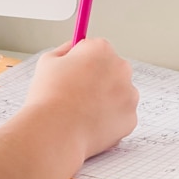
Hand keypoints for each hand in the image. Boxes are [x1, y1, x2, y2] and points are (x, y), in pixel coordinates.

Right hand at [24, 38, 138, 161]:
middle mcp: (121, 68)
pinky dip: (108, 119)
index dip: (82, 59)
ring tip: (80, 109)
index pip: (96, 47)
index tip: (75, 69)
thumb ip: (64, 50)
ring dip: (105, 98)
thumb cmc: (49, 95)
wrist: (56, 130)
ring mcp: (129, 94)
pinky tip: (88, 122)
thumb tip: (73, 50)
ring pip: (118, 93)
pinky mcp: (131, 118)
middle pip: (111, 69)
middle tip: (75, 91)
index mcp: (101, 49)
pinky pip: (120, 115)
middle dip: (97, 78)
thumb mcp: (47, 61)